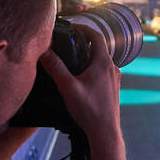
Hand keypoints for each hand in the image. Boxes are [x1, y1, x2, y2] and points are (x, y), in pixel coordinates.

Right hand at [38, 23, 121, 138]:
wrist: (105, 132)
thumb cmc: (89, 110)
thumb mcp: (68, 87)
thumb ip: (55, 68)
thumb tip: (44, 52)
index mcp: (104, 63)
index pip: (96, 36)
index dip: (84, 28)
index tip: (72, 27)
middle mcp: (112, 68)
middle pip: (99, 48)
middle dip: (84, 43)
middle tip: (69, 42)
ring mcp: (114, 79)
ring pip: (101, 61)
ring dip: (89, 56)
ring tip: (72, 59)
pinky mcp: (113, 89)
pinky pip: (103, 72)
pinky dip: (93, 68)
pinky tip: (81, 78)